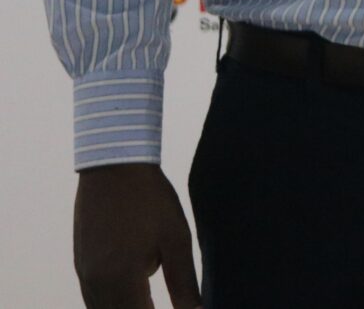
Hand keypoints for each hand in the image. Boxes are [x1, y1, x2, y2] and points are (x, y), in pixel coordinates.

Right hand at [74, 164, 200, 308]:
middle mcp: (96, 282)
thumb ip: (184, 283)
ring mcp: (84, 274)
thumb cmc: (151, 200)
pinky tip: (135, 295)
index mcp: (121, 278)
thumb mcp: (177, 240)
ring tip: (152, 301)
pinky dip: (112, 303)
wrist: (114, 167)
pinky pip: (93, 298)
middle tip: (165, 304)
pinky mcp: (80, 264)